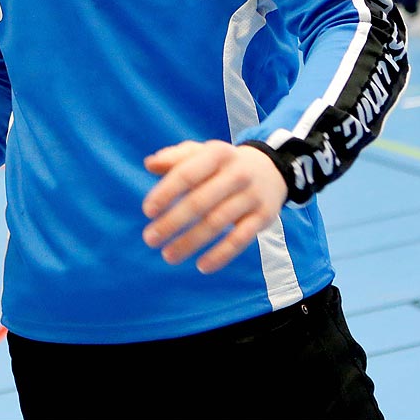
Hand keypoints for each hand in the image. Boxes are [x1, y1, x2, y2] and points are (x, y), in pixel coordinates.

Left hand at [141, 141, 288, 273]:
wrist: (271, 169)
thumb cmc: (223, 164)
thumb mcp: (202, 153)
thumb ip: (175, 157)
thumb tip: (149, 164)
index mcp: (217, 153)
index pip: (187, 174)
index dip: (166, 193)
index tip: (147, 211)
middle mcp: (237, 173)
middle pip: (200, 202)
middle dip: (172, 222)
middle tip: (150, 239)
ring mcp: (251, 196)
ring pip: (217, 223)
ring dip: (190, 242)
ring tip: (168, 256)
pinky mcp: (264, 217)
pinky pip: (240, 240)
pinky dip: (221, 255)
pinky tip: (202, 266)